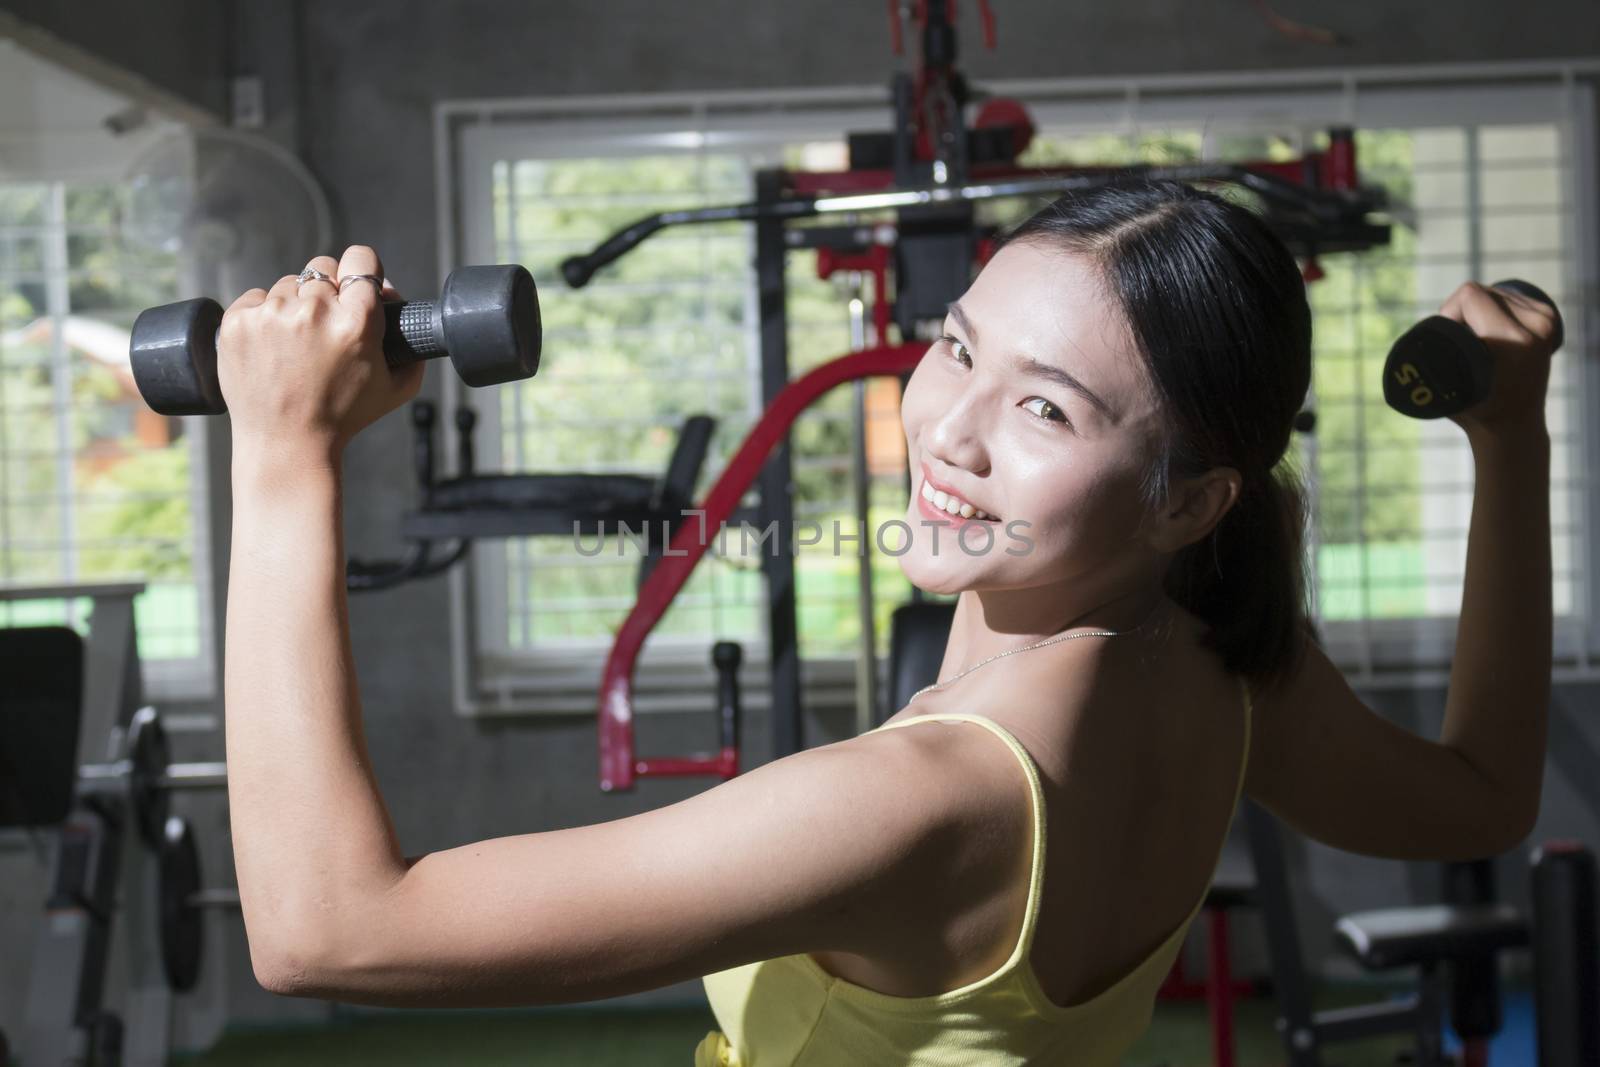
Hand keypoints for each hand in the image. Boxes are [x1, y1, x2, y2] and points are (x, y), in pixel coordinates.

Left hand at [218, 245, 424, 467]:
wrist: (286, 443)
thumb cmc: (343, 417)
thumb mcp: (396, 388)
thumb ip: (411, 345)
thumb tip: (395, 300)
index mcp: (357, 321)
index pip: (361, 259)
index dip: (361, 271)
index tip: (356, 286)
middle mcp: (315, 310)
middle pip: (323, 268)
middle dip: (327, 292)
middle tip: (324, 327)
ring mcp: (272, 314)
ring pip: (289, 284)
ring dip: (294, 305)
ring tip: (295, 345)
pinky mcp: (238, 321)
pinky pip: (256, 297)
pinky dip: (263, 316)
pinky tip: (272, 347)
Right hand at [1439, 281, 1560, 441]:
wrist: (1515, 425)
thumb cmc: (1473, 410)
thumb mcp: (1445, 387)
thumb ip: (1431, 362)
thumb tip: (1413, 344)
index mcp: (1512, 339)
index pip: (1469, 294)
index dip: (1447, 312)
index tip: (1446, 338)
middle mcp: (1536, 326)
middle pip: (1481, 291)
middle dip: (1460, 311)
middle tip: (1458, 342)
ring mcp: (1546, 321)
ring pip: (1493, 292)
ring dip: (1476, 310)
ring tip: (1475, 340)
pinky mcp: (1548, 318)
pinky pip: (1509, 296)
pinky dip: (1492, 307)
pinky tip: (1490, 329)